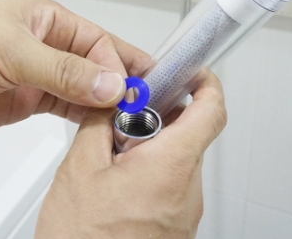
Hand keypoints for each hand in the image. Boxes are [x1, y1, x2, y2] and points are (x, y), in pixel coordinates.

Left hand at [0, 0, 151, 150]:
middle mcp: (46, 46)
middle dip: (121, 83)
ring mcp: (36, 76)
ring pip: (85, 89)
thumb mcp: (9, 52)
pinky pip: (66, 109)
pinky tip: (101, 126)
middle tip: (144, 107)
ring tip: (129, 121)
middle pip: (97, 65)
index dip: (119, 64)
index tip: (133, 89)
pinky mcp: (24, 102)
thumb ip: (62, 71)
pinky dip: (85, 118)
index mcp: (45, 19)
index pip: (98, 41)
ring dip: (106, 104)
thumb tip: (110, 82)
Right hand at [35, 70, 226, 238]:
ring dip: (150, 149)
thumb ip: (98, 125)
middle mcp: (188, 189)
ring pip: (177, 161)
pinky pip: (170, 187)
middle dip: (159, 118)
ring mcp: (185, 212)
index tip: (189, 70)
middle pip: (190, 133)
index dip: (205, 81)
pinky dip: (148, 174)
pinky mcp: (174, 229)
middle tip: (124, 117)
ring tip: (110, 158)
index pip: (212, 108)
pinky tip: (114, 186)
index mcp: (172, 165)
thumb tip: (109, 102)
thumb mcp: (79, 170)